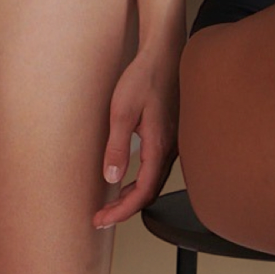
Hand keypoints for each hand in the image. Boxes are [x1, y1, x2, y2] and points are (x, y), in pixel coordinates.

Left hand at [92, 38, 180, 226]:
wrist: (164, 54)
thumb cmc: (143, 78)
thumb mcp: (122, 111)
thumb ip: (117, 146)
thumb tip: (110, 177)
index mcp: (159, 147)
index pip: (142, 193)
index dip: (121, 211)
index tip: (101, 219)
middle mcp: (170, 150)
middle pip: (150, 193)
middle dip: (125, 209)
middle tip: (102, 217)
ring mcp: (173, 144)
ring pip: (154, 183)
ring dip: (133, 197)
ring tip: (111, 204)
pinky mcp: (170, 137)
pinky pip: (157, 170)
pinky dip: (141, 183)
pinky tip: (128, 180)